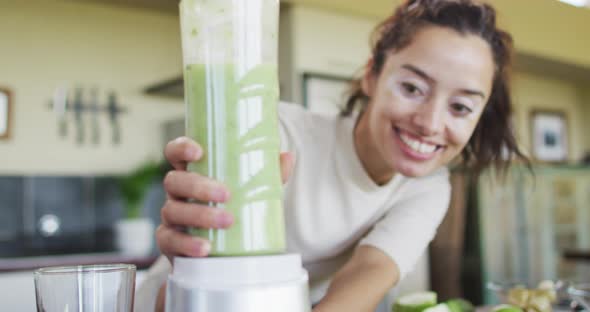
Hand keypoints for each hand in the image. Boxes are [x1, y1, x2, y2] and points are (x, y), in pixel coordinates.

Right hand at [155, 136, 294, 262]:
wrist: (221, 253)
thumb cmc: (234, 211)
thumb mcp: (251, 191)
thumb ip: (268, 174)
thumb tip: (287, 156)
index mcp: (193, 173)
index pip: (176, 152)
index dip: (181, 148)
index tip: (198, 152)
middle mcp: (177, 193)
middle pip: (174, 181)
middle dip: (199, 186)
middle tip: (227, 195)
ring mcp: (171, 217)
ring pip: (173, 210)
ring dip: (200, 215)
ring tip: (228, 221)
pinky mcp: (170, 242)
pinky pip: (171, 241)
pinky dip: (188, 243)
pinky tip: (205, 247)